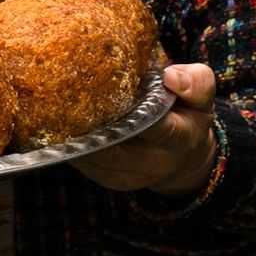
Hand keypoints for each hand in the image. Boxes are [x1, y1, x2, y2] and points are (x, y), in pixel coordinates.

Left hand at [71, 63, 218, 198]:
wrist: (183, 159)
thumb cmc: (187, 117)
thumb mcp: (201, 98)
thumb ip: (195, 83)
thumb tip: (171, 76)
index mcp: (179, 138)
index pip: (156, 127)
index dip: (132, 113)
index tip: (104, 92)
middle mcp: (151, 162)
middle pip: (113, 148)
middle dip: (88, 126)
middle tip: (62, 96)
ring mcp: (126, 175)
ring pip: (92, 157)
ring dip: (72, 135)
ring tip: (54, 106)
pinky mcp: (107, 179)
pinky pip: (83, 162)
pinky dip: (69, 143)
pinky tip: (57, 121)